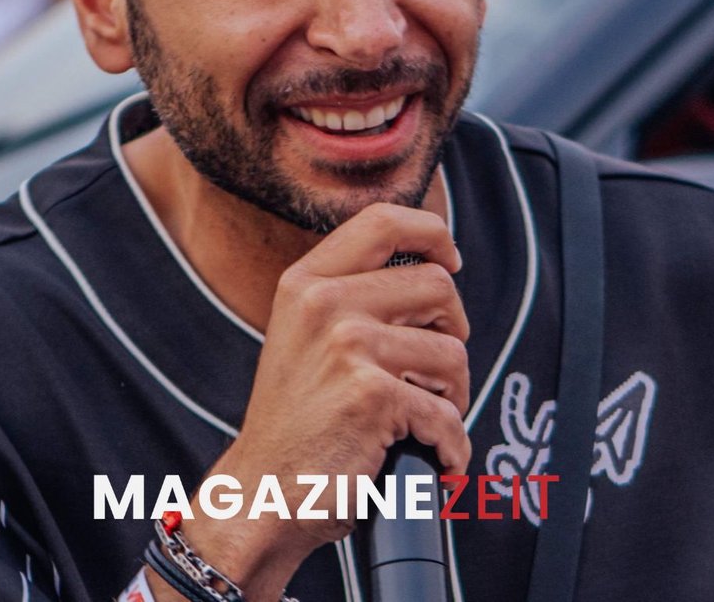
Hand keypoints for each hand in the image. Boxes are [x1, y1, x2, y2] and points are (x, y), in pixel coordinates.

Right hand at [176, 203, 469, 597]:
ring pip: (452, 351)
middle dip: (452, 331)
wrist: (260, 493)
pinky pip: (447, 414)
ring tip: (426, 419)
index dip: (432, 233)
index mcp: (306, 282)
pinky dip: (450, 445)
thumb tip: (436, 271)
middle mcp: (323, 303)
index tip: (450, 261)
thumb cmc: (295, 423)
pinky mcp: (372, 394)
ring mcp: (347, 345)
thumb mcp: (304, 335)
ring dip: (454, 395)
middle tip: (435, 371)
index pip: (384, 221)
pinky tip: (434, 458)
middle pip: (437, 284)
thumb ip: (352, 296)